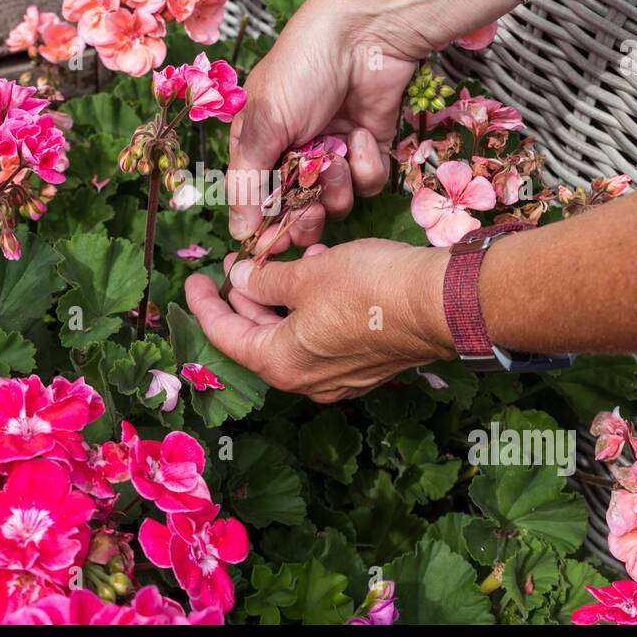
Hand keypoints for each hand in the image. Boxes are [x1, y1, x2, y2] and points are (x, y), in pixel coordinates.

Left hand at [184, 239, 454, 402]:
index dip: (205, 304)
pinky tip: (322, 271)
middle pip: (259, 336)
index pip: (226, 335)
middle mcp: (306, 380)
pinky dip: (312, 306)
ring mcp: (338, 377)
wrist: (442, 304)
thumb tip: (240, 279)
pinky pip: (323, 336)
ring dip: (283, 296)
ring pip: (293, 333)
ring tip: (288, 256)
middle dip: (247, 296)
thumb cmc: (370, 288)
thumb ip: (265, 279)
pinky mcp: (365, 365)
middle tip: (240, 262)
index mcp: (281, 363)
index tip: (194, 280)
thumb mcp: (307, 274)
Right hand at [226, 0, 417, 245]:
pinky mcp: (368, 150)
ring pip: (335, 204)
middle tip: (311, 210)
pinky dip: (365, 165)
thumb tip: (238, 233)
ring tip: (338, 154)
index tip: (274, 243)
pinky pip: (367, 185)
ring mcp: (332, 153)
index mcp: (257, 146)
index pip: (256, 202)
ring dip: (337, 186)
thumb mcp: (262, 124)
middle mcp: (293, 154)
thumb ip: (248, 182)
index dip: (266, 227)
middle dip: (305, 216)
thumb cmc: (301, 68)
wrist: (364, 35)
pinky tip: (361, 135)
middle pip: (297, 212)